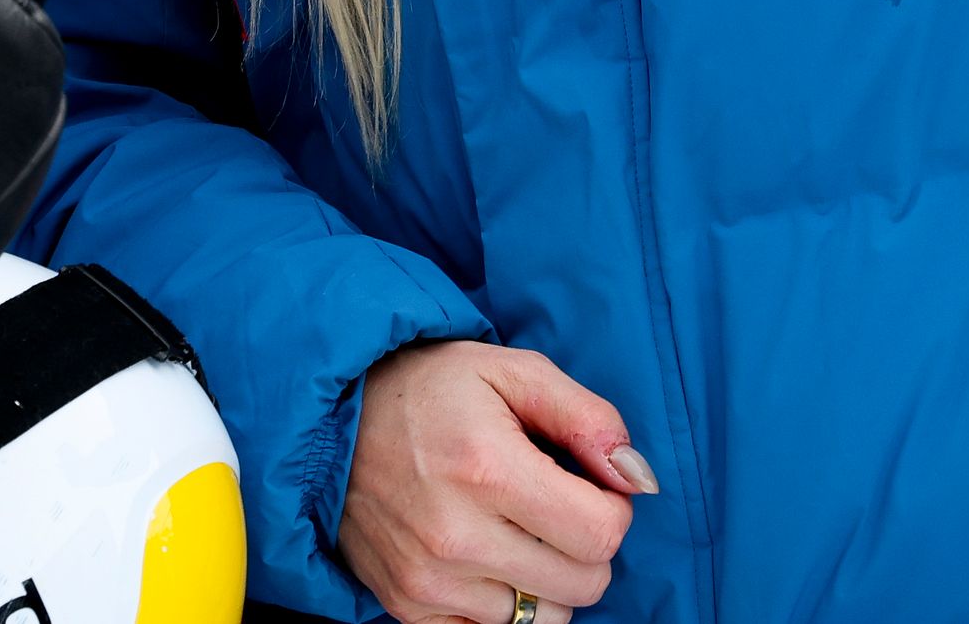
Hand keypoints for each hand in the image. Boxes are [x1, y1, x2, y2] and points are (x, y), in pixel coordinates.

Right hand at [340, 339, 650, 623]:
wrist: (331, 421)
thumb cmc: (430, 389)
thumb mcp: (511, 370)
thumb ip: (587, 417)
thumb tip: (638, 480)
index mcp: (488, 469)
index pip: (602, 534)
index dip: (611, 508)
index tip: (586, 484)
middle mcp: (456, 535)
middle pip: (584, 584)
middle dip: (584, 545)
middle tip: (550, 504)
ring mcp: (428, 579)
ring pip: (545, 617)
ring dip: (545, 578)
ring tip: (511, 527)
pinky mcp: (408, 607)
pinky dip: (502, 603)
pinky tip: (483, 556)